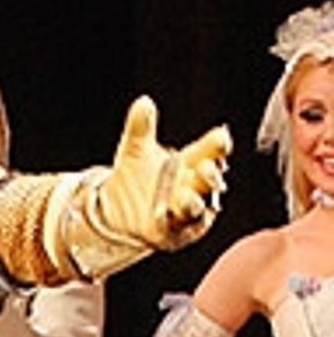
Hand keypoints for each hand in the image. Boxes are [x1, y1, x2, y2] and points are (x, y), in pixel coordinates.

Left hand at [66, 97, 229, 278]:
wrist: (116, 209)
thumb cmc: (137, 176)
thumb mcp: (135, 149)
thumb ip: (140, 127)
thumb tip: (143, 103)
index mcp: (193, 161)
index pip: (213, 150)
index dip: (218, 144)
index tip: (220, 137)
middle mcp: (195, 186)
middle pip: (211, 179)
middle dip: (210, 175)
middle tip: (205, 168)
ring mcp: (188, 211)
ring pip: (198, 207)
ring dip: (194, 203)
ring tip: (185, 198)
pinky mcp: (175, 233)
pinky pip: (178, 229)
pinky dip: (172, 224)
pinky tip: (163, 216)